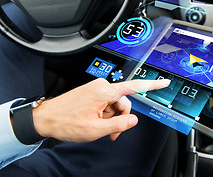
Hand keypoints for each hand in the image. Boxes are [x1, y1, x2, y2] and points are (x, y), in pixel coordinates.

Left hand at [32, 78, 169, 142]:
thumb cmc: (66, 122)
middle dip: (120, 118)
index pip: (134, 87)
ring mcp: (97, 88)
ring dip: (111, 118)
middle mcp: (102, 86)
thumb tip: (133, 121)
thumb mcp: (96, 129)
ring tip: (100, 129)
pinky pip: (106, 103)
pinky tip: (96, 122)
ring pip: (115, 105)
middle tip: (112, 133)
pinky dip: (105, 114)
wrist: (46, 118)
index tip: (164, 82)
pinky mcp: (93, 92)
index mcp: (105, 91)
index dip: (152, 85)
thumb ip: (119, 125)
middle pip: (124, 102)